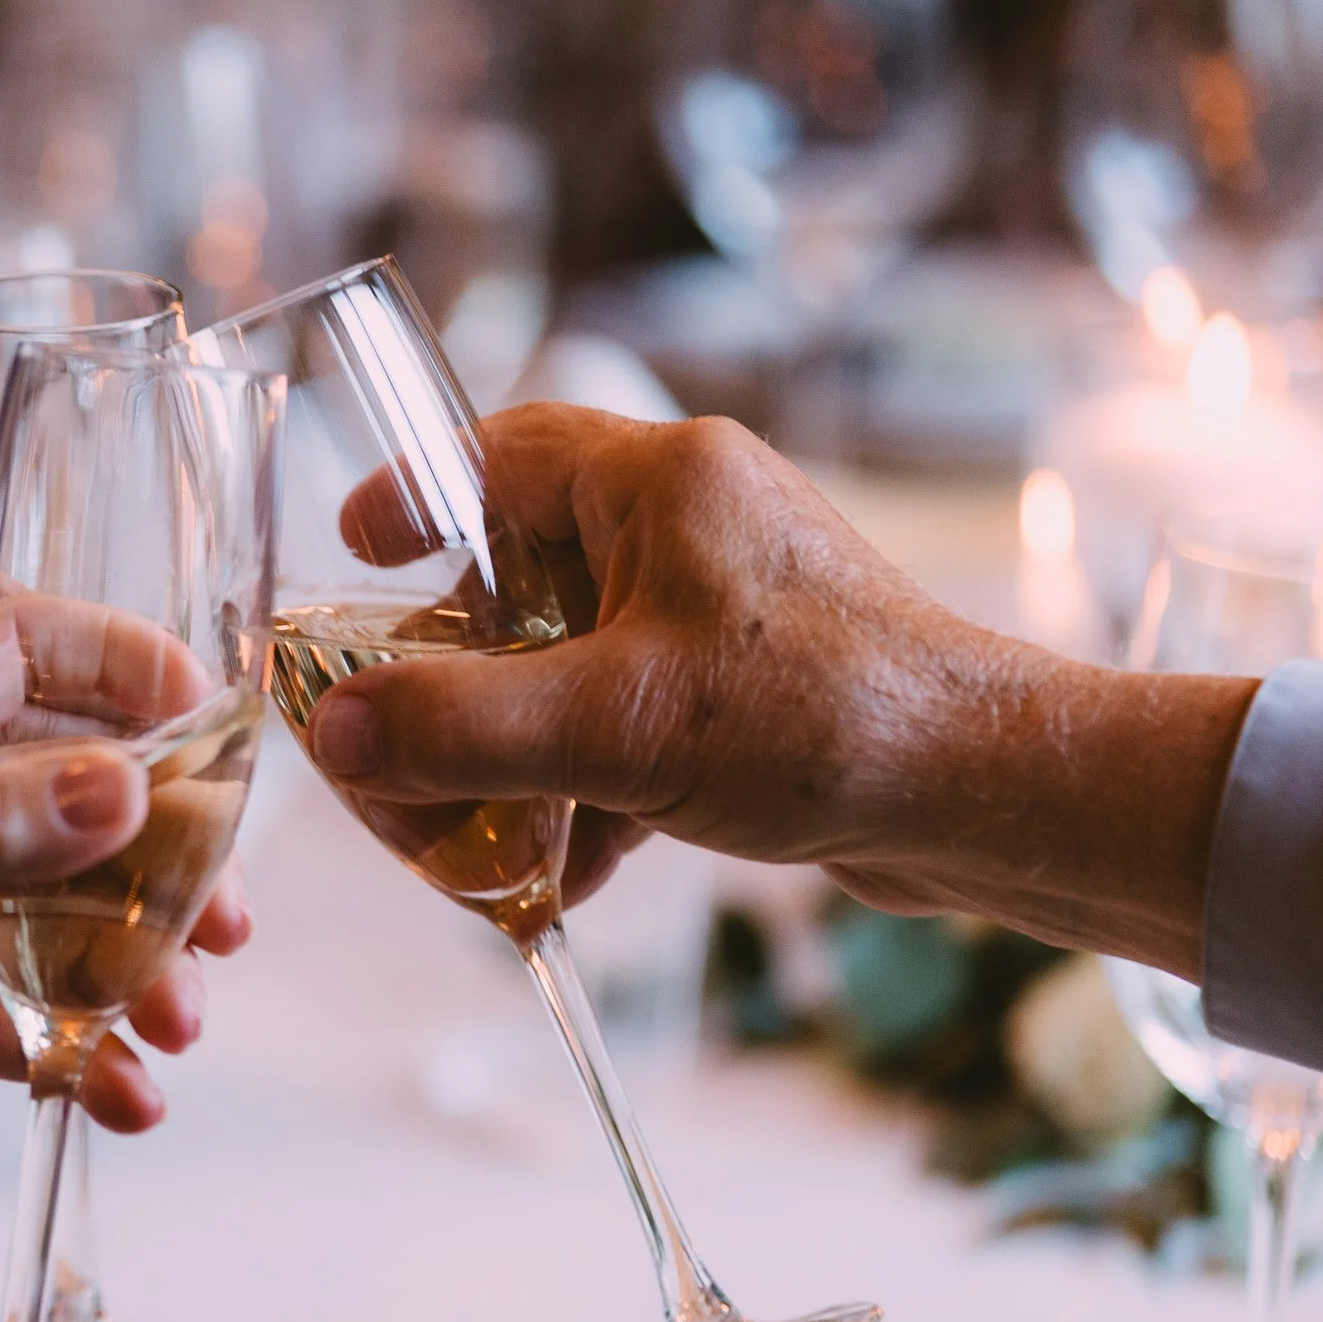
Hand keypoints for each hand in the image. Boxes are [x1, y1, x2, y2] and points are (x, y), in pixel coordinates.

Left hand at [0, 616, 249, 1205]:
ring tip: (179, 1021)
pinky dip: (106, 1057)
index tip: (202, 701)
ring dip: (151, 965)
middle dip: (169, 851)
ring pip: (91, 913)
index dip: (112, 661)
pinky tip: (130, 1095)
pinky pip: (63, 1020)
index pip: (14, 653)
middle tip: (227, 909)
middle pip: (86, 794)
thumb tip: (119, 786)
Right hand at [300, 403, 1249, 973]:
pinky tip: (571, 870)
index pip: (499, 451)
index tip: (356, 550)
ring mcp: (724, 606)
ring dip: (517, 747)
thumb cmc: (828, 723)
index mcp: (660, 482)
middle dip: (455, 673)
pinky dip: (588, 784)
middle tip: (403, 735)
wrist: (990, 802)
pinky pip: (628, 717)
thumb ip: (463, 728)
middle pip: (519, 575)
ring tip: (480, 830)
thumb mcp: (617, 728)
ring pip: (569, 658)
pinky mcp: (751, 684)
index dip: (413, 495)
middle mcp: (692, 525)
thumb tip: (332, 733)